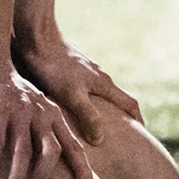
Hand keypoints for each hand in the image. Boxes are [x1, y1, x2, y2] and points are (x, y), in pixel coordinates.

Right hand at [0, 59, 96, 178]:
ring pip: (22, 151)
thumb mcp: (37, 108)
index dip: (82, 169)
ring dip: (16, 178)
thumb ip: (45, 131)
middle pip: (50, 151)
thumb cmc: (12, 94)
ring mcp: (19, 111)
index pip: (73, 145)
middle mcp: (41, 113)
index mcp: (54, 114)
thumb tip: (51, 165)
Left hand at [18, 34, 142, 145]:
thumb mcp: (73, 95)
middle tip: (117, 138)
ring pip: (99, 94)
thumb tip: (101, 139)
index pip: (130, 103)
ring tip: (92, 129)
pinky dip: (84, 103)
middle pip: (116, 100)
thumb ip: (89, 116)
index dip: (138, 121)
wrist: (37, 39)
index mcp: (104, 84)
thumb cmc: (55, 68)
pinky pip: (84, 89)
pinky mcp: (71, 69)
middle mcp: (99, 77)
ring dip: (100, 111)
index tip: (141, 137)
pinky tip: (70, 111)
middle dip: (120, 118)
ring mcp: (85, 72)